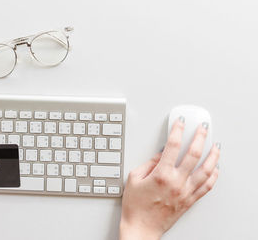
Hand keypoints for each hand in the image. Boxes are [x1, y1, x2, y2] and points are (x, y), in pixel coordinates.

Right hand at [120, 117, 219, 239]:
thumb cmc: (135, 206)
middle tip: (201, 128)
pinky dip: (213, 176)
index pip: (172, 145)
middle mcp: (176, 182)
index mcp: (161, 174)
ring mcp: (185, 192)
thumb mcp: (134, 178)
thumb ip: (149, 163)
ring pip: (206, 170)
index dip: (177, 130)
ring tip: (215, 145)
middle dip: (199, 137)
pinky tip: (215, 168)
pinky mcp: (189, 200)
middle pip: (194, 154)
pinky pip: (207, 186)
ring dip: (213, 155)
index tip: (179, 123)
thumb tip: (160, 154)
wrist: (141, 227)